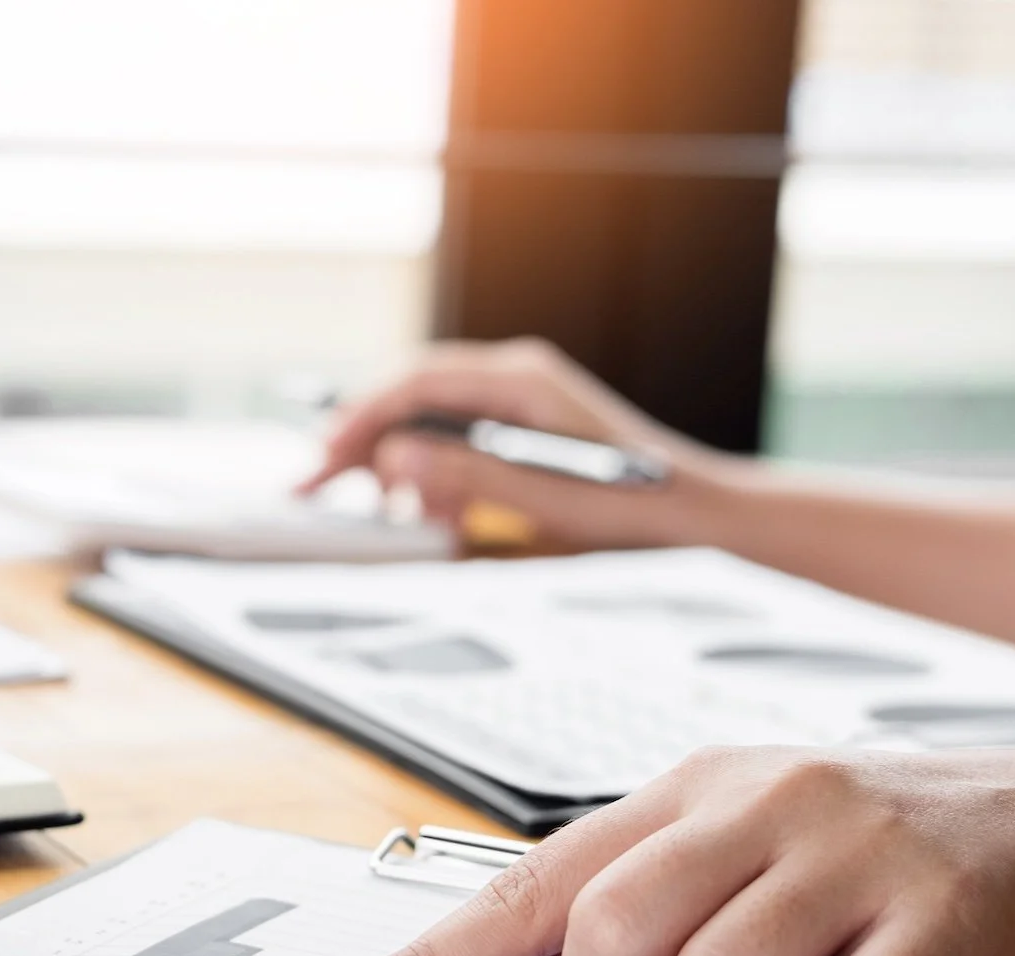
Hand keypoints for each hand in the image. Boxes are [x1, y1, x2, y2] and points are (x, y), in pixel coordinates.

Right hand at [302, 338, 741, 547]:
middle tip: (319, 483)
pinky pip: (455, 443)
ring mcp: (517, 404)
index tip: (327, 453)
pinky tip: (437, 516)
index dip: (364, 416)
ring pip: (429, 422)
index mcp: (521, 379)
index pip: (418, 381)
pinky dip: (433, 478)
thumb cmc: (633, 506)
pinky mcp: (520, 432)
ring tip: (391, 514)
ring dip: (400, 467)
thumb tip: (394, 458)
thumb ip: (465, 475)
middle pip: (414, 397)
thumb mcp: (542, 498)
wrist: (695, 515)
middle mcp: (516, 380)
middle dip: (366, 441)